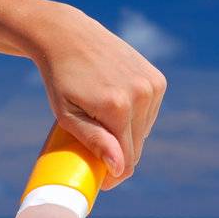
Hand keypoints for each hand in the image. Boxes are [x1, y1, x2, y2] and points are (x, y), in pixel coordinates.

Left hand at [28, 4, 166, 188]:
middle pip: (137, 148)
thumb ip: (94, 141)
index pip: (127, 160)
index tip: (101, 181)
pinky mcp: (157, 79)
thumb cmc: (61, 78)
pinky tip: (116, 107)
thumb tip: (120, 167)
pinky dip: (135, 118)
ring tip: (102, 121)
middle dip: (119, 156)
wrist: (68, 36)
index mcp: (118, 106)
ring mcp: (152, 85)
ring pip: (144, 132)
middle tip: (95, 151)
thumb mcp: (67, 115)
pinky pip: (149, 114)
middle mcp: (141, 94)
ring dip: (127, 136)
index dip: (114, 177)